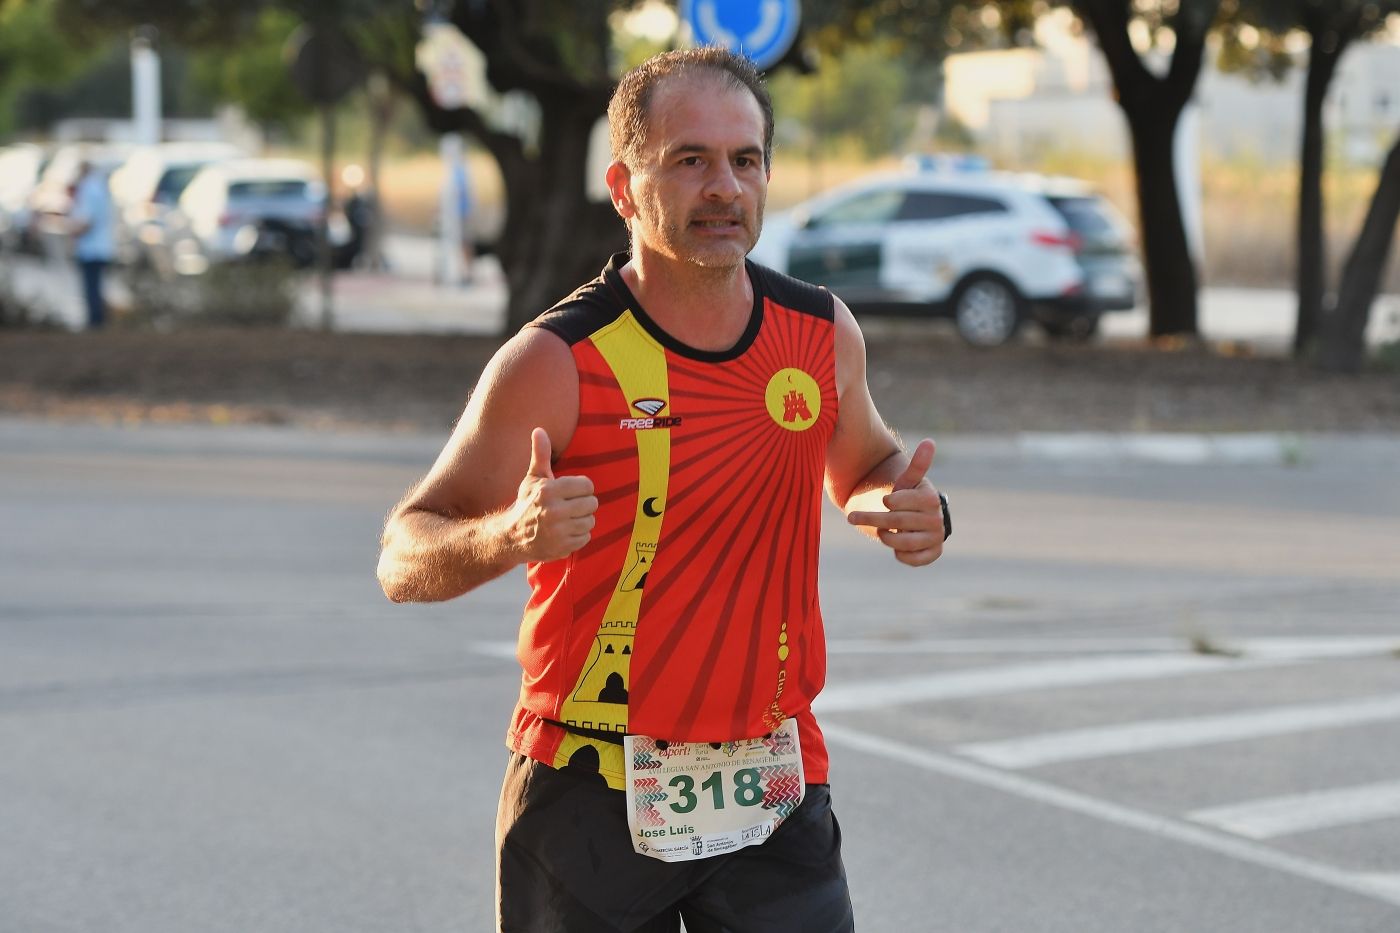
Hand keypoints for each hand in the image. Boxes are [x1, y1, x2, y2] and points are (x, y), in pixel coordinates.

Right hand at [509, 428, 596, 561]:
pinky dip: (579, 536)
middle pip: (592, 503)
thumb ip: (540, 454)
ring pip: (591, 521)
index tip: (571, 492)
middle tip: (570, 506)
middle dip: (583, 504)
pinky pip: (586, 537)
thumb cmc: (526, 503)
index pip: (587, 486)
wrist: (512, 537)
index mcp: (549, 491)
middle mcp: (554, 511)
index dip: (581, 488)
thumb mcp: (533, 478)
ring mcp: (558, 532)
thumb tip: (539, 430)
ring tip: (568, 519)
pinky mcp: (562, 548)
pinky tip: (566, 532)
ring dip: (582, 520)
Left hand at [846, 439, 944, 566]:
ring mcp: (936, 537)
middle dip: (873, 519)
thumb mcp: (907, 480)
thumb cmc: (904, 496)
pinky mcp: (933, 553)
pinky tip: (896, 547)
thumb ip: (918, 464)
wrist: (910, 518)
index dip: (889, 502)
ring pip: (904, 542)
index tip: (885, 500)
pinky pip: (916, 559)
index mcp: (931, 498)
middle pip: (897, 521)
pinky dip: (902, 555)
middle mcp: (937, 519)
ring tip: (880, 532)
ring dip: (885, 537)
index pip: (901, 502)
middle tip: (853, 518)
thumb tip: (930, 441)